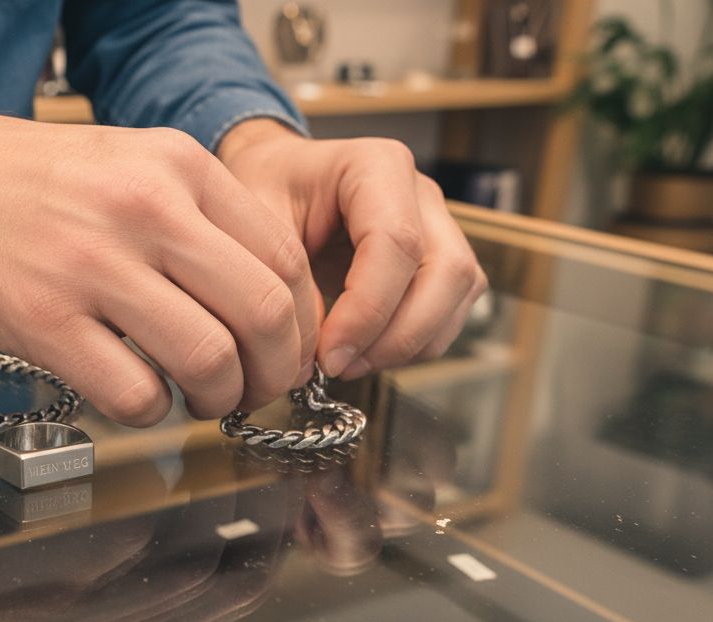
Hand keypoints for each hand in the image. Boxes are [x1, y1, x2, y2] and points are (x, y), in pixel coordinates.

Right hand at [0, 81, 317, 425]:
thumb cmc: (35, 181)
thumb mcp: (134, 162)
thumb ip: (202, 215)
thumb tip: (268, 301)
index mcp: (178, 167)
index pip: (285, 259)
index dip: (300, 323)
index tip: (286, 351)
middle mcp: (146, 209)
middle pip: (265, 313)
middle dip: (275, 373)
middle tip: (258, 390)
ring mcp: (93, 266)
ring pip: (209, 360)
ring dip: (219, 399)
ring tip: (200, 400)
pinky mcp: (44, 321)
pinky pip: (134, 394)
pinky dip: (150, 411)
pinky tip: (137, 395)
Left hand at [218, 120, 487, 379]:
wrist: (277, 183)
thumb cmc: (265, 193)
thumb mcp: (254, 227)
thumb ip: (285, 282)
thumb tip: (316, 350)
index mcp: (377, 166)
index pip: (396, 243)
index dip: (367, 310)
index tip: (328, 354)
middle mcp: (420, 193)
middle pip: (447, 271)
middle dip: (398, 335)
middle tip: (339, 365)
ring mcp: (438, 226)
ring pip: (458, 295)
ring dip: (408, 344)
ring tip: (346, 363)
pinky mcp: (439, 262)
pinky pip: (449, 311)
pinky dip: (413, 345)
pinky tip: (362, 354)